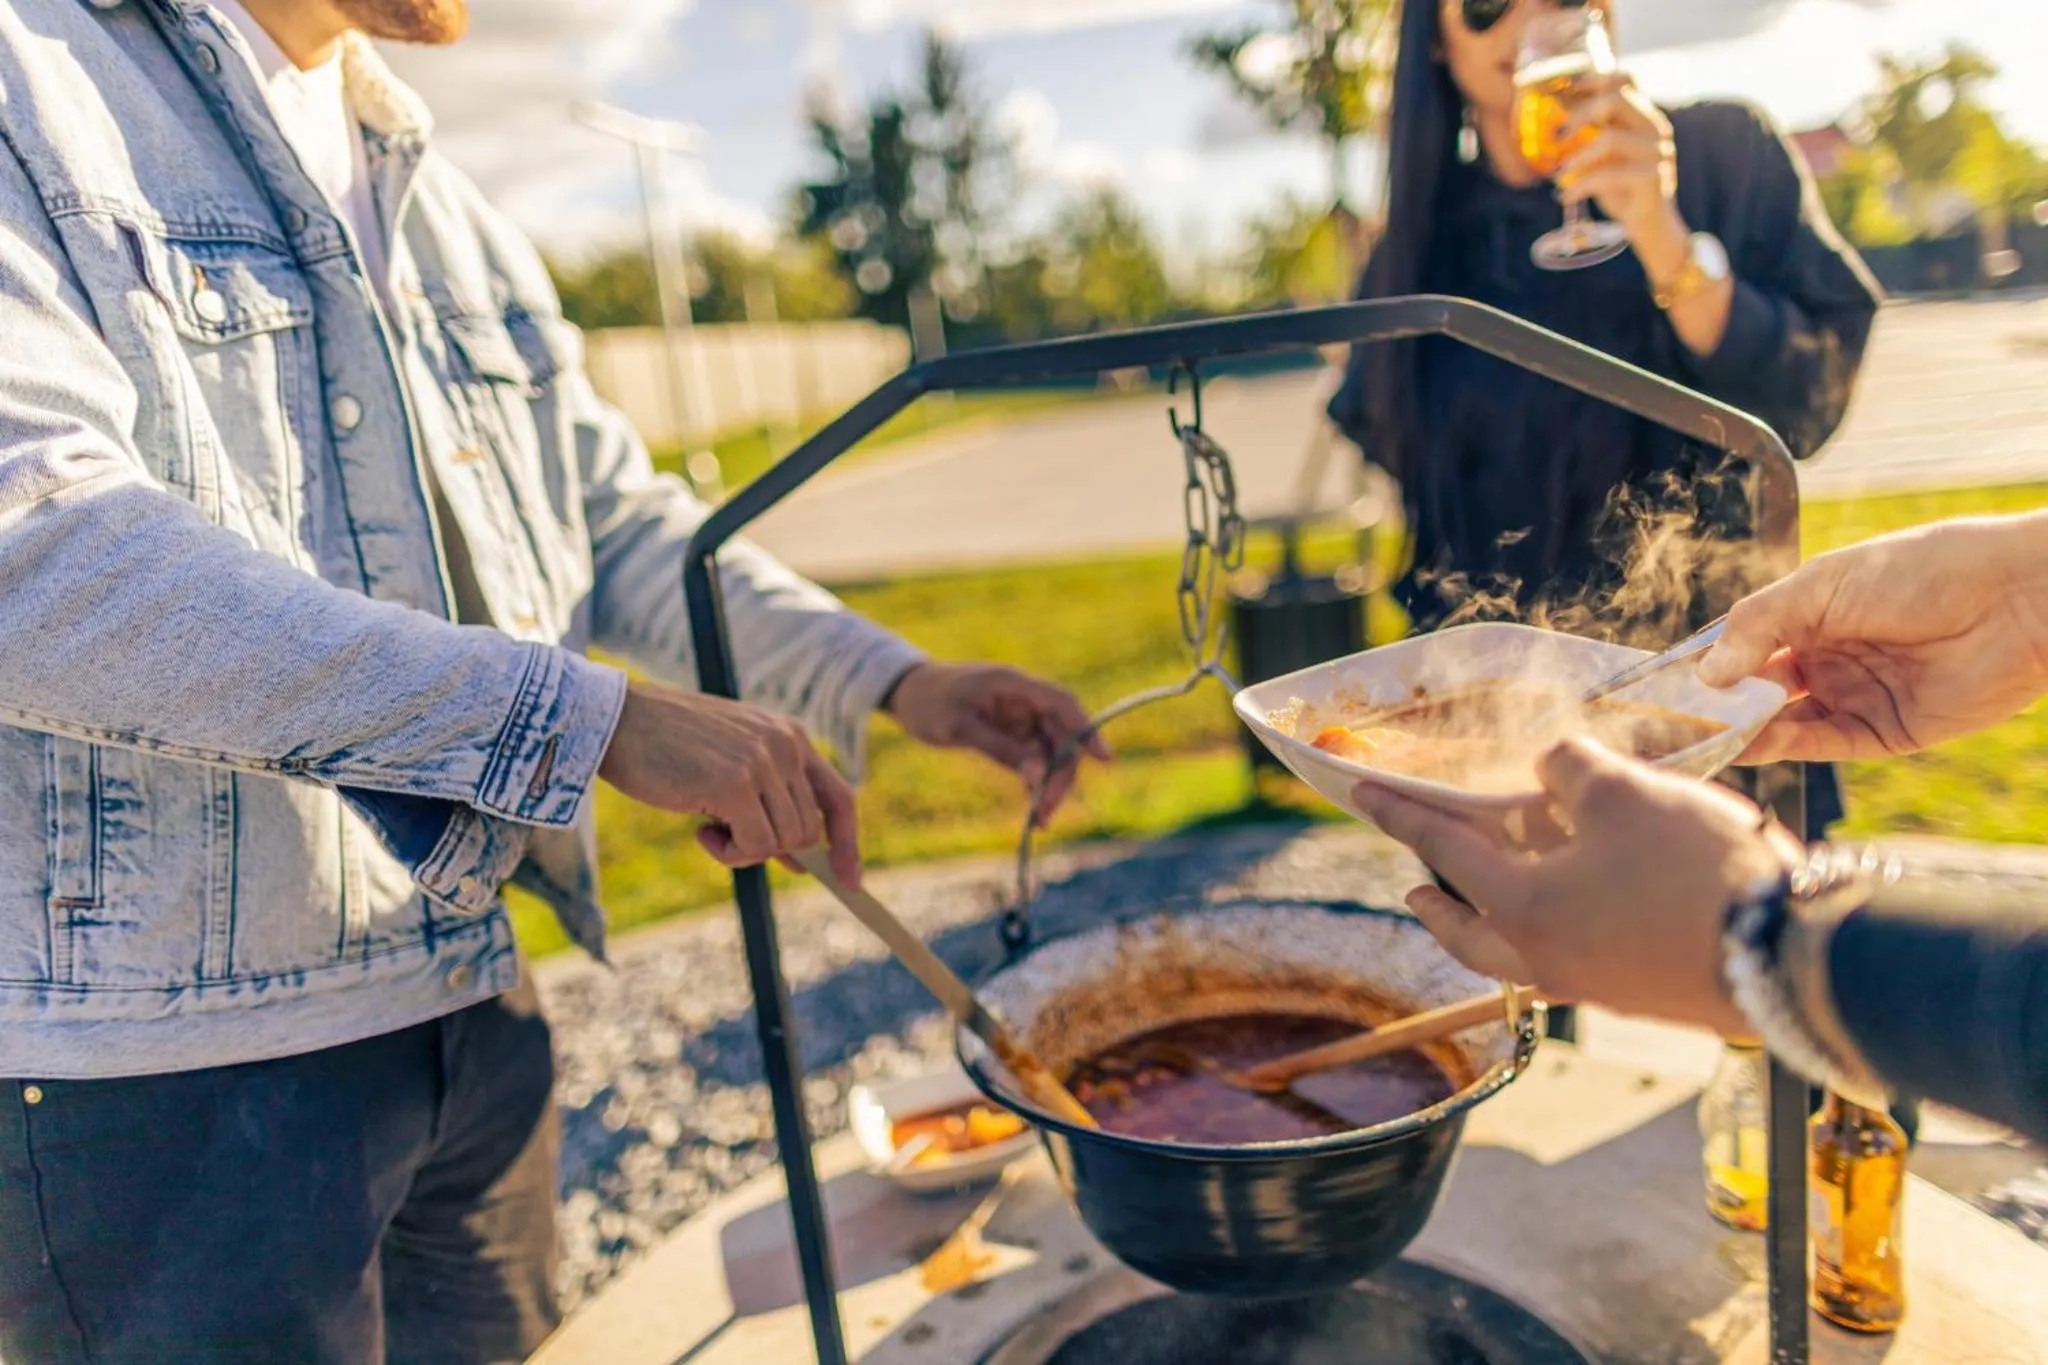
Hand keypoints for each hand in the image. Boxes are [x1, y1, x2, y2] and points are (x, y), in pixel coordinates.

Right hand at [599, 679, 859, 886]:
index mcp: (790, 735)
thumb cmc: (668, 747)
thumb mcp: (732, 765)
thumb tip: (799, 859)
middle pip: (808, 831)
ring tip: (708, 826)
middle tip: (727, 836)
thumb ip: (769, 800)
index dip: (848, 842)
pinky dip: (729, 854)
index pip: (839, 796)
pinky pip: (755, 846)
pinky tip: (700, 832)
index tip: (852, 881)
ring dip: (745, 850)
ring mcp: (762, 761)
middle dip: (773, 848)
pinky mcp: (735, 783)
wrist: (617, 721)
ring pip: (784, 841)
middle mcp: (785, 744)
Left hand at [885, 662, 1108, 824]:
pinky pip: (1034, 759)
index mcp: (1014, 685)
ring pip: (1050, 752)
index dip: (1087, 730)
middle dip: (1061, 774)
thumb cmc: (929, 703)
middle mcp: (1024, 700)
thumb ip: (1001, 749)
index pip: (1062, 704)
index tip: (1104, 760)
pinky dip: (1035, 782)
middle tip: (1047, 811)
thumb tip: (1040, 774)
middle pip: (1061, 735)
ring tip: (1039, 821)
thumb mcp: (959, 727)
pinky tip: (1032, 810)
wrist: (907, 693)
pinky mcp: (1012, 734)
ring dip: (1050, 785)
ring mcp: (1020, 717)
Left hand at [1355, 739, 1798, 1035]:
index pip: (1444, 849)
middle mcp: (1544, 957)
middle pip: (1467, 932)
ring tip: (1493, 889)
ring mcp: (1593, 985)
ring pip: (1516, 955)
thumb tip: (1550, 767)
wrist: (1789, 957)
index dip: (1402, 812)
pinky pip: (1569, 961)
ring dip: (1493, 922)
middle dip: (1436, 904)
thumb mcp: (1624, 793)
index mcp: (1521, 908)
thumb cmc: (1693, 870)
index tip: (1362, 794)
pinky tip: (1577, 901)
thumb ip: (1570, 768)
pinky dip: (1551, 929)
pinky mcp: (1639, 995)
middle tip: (1415, 883)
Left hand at [1556, 74, 1676, 240]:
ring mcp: (1658, 153)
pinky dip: (1580, 185)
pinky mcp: (1652, 179)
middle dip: (1579, 114)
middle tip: (1559, 135)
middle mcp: (1655, 129)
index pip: (1626, 81)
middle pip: (1615, 100)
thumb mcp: (1602, 157)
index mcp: (1644, 117)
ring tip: (1559, 175)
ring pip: (1609, 138)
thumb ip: (1589, 136)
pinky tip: (1566, 196)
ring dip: (1577, 157)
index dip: (1595, 80)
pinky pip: (1608, 175)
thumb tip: (1554, 117)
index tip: (1566, 91)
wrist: (1649, 225)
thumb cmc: (1621, 188)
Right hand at [1699, 514, 2047, 761]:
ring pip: (1783, 722)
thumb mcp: (1823, 585)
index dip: (1707, 665)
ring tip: (1707, 735)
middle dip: (1719, 705)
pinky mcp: (1882, 732)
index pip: (1743, 647)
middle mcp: (1827, 658)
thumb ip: (1759, 626)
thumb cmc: (1923, 570)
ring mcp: (1853, 696)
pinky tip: (1752, 743)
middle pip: (1757, 690)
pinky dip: (1784, 747)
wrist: (2014, 599)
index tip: (1665, 684)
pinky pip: (1822, 744)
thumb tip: (1707, 673)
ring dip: (1746, 729)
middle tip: (1677, 720)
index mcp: (1810, 615)